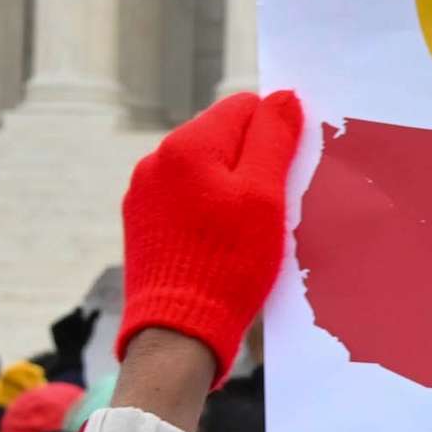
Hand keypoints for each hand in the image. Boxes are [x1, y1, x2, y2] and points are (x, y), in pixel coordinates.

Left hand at [114, 89, 303, 377]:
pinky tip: (222, 244)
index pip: (244, 108)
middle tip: (275, 204)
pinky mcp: (141, 224)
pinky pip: (185, 199)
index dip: (275, 134)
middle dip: (253, 162)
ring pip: (204, 170)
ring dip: (232, 188)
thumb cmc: (228, 265)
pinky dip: (209, 212)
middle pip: (222, 138)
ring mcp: (143, 193)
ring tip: (248, 231)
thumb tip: (284, 97)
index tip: (290, 171)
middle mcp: (157, 161)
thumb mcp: (265, 197)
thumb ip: (275, 139)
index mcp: (187, 145)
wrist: (177, 335)